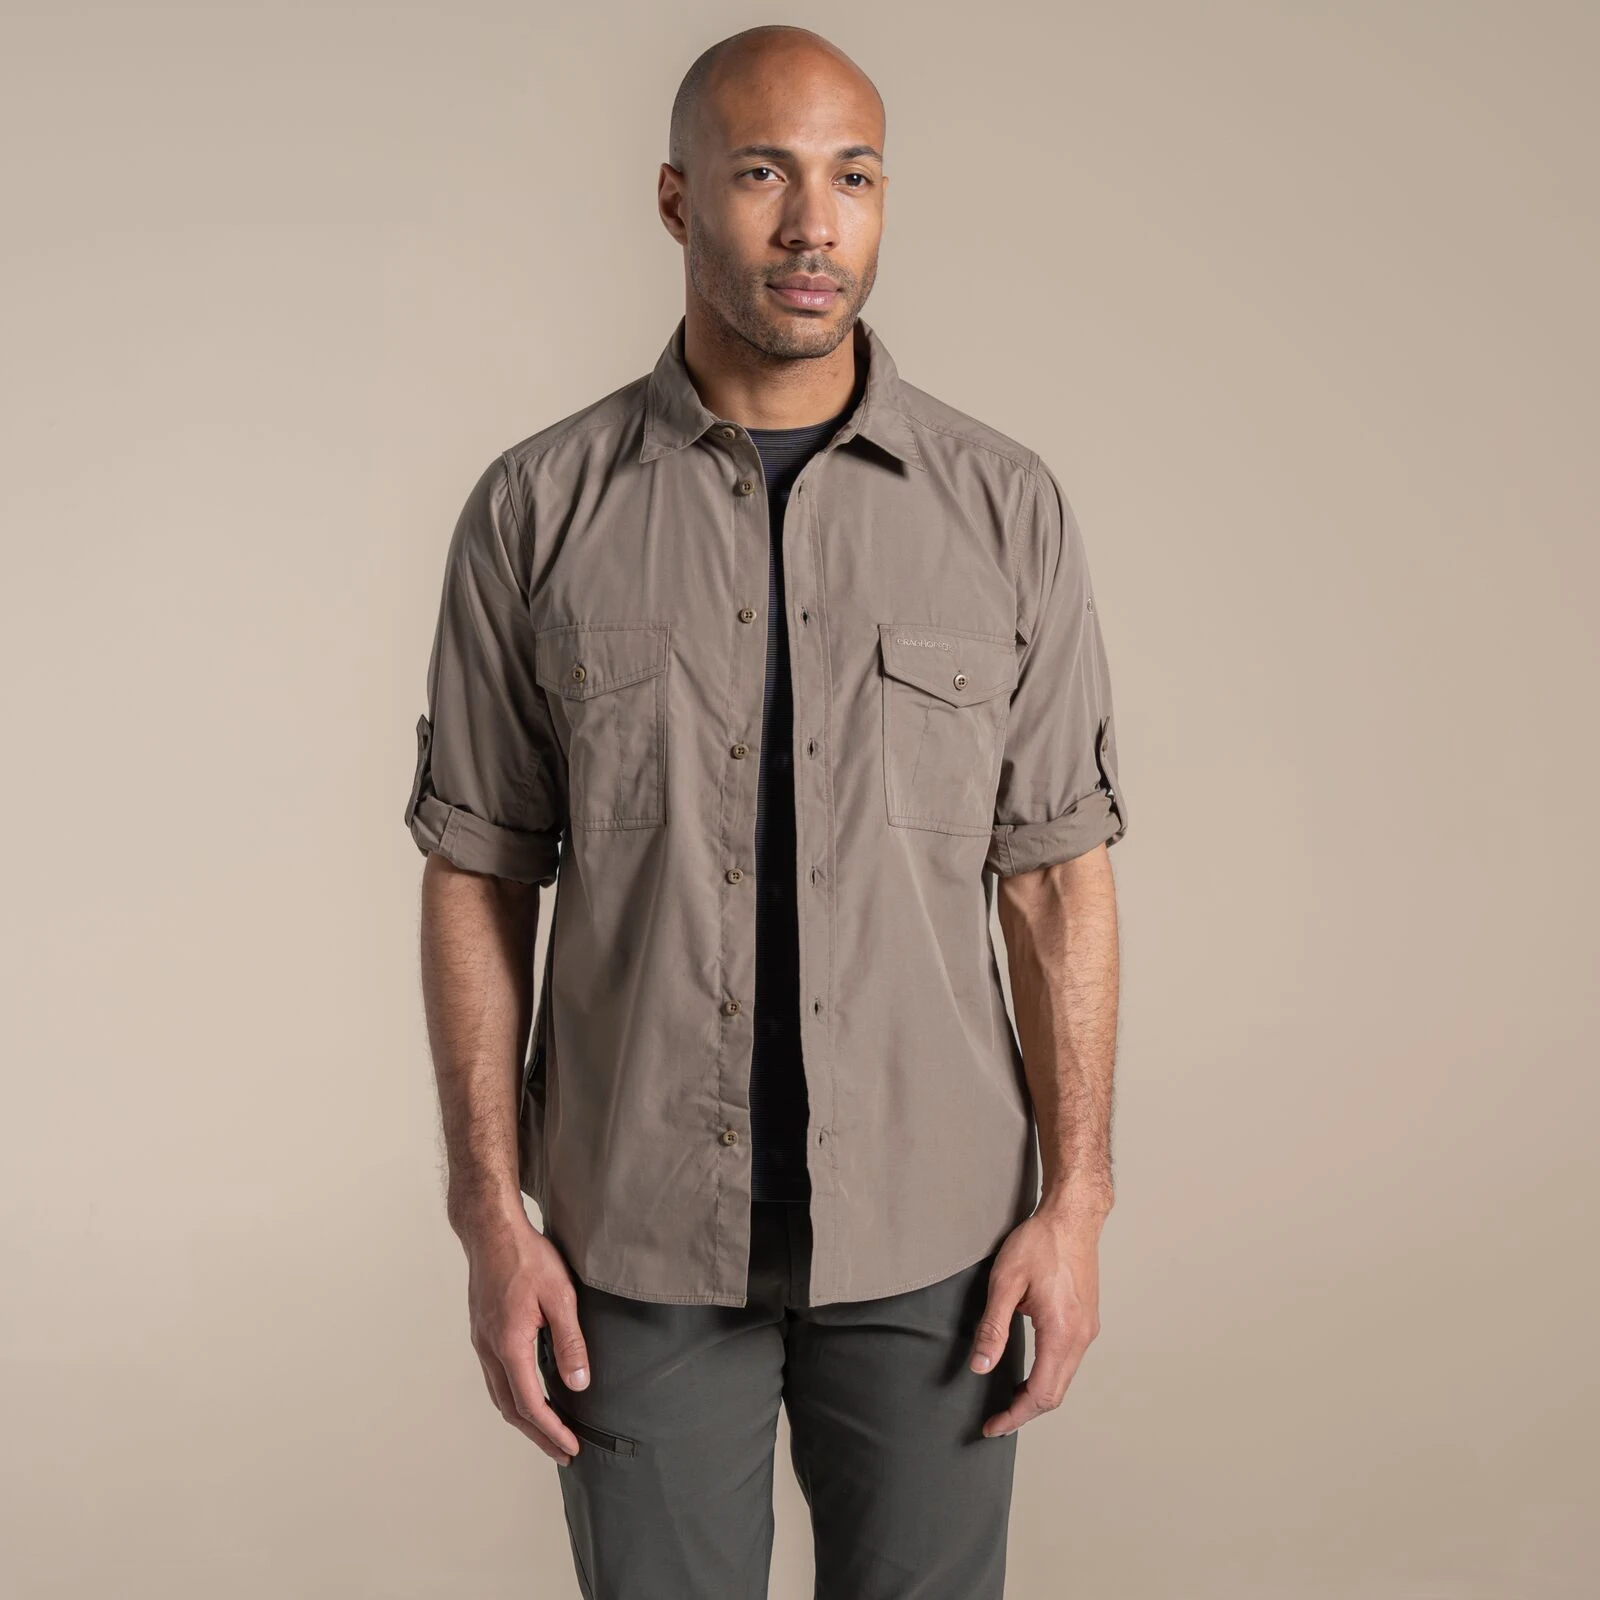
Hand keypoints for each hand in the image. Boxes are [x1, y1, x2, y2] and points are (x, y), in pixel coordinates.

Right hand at [461, 1206, 591, 1462]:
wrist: (491, 1231)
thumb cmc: (526, 1257)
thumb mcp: (560, 1296)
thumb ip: (570, 1342)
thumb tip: (579, 1383)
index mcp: (509, 1345)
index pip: (529, 1403)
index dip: (551, 1431)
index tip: (570, 1447)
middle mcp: (489, 1349)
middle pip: (510, 1408)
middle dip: (537, 1435)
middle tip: (562, 1452)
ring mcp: (482, 1341)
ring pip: (500, 1395)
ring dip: (524, 1419)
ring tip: (548, 1431)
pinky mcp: (483, 1332)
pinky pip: (496, 1377)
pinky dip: (514, 1397)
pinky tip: (529, 1394)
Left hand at [969, 1204, 1103, 1437]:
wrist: (1073, 1217)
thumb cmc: (1040, 1242)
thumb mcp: (1006, 1281)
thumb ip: (993, 1327)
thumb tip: (980, 1366)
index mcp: (1061, 1332)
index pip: (1040, 1393)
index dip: (1014, 1416)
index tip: (992, 1426)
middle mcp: (1080, 1337)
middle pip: (1055, 1394)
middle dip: (1024, 1412)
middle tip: (996, 1420)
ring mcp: (1088, 1330)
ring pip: (1064, 1380)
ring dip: (1037, 1395)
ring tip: (1008, 1399)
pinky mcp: (1087, 1321)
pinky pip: (1068, 1362)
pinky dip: (1048, 1376)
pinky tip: (1029, 1372)